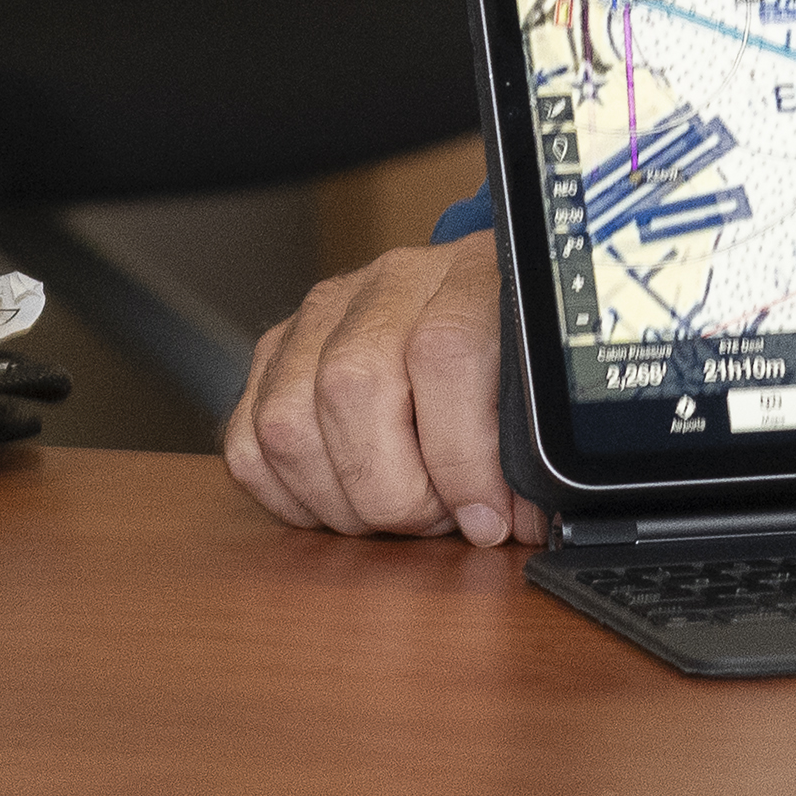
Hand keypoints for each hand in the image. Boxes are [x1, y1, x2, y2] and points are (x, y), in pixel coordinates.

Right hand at [222, 237, 545, 544]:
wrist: (482, 300)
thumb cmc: (518, 357)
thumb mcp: (549, 384)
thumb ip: (541, 446)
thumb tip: (529, 519)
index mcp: (470, 274)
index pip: (443, 352)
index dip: (462, 455)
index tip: (488, 517)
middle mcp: (389, 284)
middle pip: (354, 386)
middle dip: (394, 489)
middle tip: (437, 520)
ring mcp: (323, 315)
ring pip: (289, 419)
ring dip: (340, 499)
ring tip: (395, 514)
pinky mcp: (275, 353)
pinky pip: (246, 441)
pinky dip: (288, 497)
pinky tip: (343, 504)